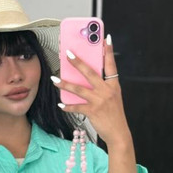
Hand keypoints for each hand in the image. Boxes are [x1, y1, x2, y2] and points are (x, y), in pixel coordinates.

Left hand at [53, 36, 140, 172]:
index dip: (108, 51)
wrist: (118, 133)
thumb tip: (84, 79)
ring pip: (79, 89)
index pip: (112, 65)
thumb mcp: (113, 98)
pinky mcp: (93, 111)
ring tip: (54, 79)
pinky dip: (68, 106)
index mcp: (114, 85)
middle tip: (68, 54)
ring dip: (65, 84)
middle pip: (90, 73)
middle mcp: (107, 91)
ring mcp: (100, 101)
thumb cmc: (113, 115)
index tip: (105, 38)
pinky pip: (77, 107)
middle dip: (78, 62)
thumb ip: (102, 87)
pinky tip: (60, 104)